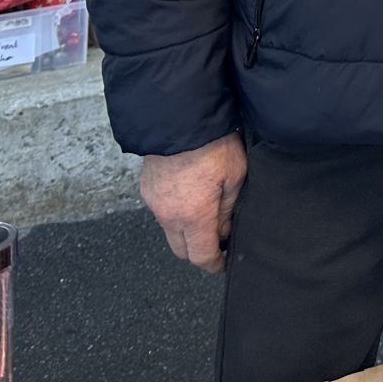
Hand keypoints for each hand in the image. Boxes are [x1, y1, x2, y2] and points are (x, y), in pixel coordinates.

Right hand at [139, 132, 246, 274]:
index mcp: (193, 215)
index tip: (224, 263)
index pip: (201, 256)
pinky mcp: (146, 190)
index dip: (214, 264)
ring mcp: (154, 203)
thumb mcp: (235, 176)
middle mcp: (168, 214)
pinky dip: (174, 214)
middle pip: (182, 251)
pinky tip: (189, 198)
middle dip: (199, 252)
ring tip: (205, 214)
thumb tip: (223, 231)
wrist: (180, 117)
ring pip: (170, 232)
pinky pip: (161, 213)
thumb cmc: (212, 143)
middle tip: (217, 241)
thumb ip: (227, 210)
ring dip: (186, 231)